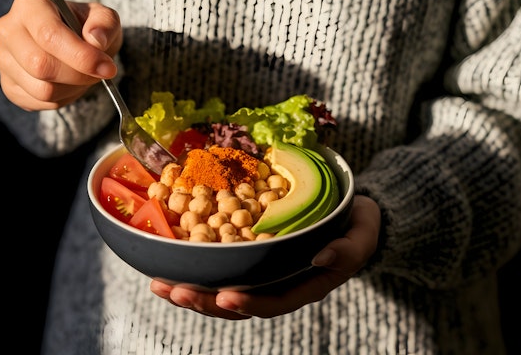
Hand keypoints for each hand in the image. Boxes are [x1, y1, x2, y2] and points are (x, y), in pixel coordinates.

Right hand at [0, 0, 122, 109]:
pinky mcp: (9, 85)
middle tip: (99, 73)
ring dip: (72, 88)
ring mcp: (4, 59)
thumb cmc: (87, 28)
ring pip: (42, 89)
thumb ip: (105, 23)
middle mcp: (8, 30)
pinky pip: (39, 103)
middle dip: (79, 75)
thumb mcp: (104, 18)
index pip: (49, 35)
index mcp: (29, 5)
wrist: (75, 45)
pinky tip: (68, 84)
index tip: (107, 67)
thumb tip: (96, 39)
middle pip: (41, 66)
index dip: (82, 57)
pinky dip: (62, 99)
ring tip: (82, 75)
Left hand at [149, 195, 380, 318]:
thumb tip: (320, 257)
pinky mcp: (250, 255)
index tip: (224, 298)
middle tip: (172, 290)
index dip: (248, 304)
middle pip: (236, 303)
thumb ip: (347, 250)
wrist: (349, 216)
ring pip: (221, 290)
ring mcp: (261, 272)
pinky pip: (221, 267)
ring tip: (159, 283)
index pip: (273, 303)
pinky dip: (196, 266)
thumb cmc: (357, 227)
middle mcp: (277, 284)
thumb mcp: (361, 236)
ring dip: (190, 289)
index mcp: (304, 286)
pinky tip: (170, 260)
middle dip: (203, 300)